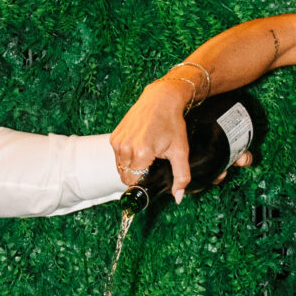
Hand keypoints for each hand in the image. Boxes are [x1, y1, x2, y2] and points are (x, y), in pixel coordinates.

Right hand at [110, 76, 192, 198]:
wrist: (161, 99)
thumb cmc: (172, 123)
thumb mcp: (180, 151)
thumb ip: (181, 177)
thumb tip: (178, 197)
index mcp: (141, 153)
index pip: (133, 182)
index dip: (142, 183)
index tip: (151, 176)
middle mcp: (125, 147)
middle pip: (125, 176)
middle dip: (136, 175)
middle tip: (150, 165)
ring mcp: (117, 141)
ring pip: (120, 166)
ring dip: (130, 166)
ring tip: (145, 155)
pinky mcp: (114, 136)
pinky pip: (117, 155)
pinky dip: (125, 156)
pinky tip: (138, 146)